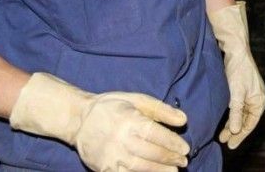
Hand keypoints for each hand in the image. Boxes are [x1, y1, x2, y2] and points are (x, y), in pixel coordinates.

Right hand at [10, 73, 189, 170]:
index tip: (185, 149)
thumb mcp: (138, 100)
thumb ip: (161, 110)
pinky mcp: (103, 168)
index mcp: (130, 120)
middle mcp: (121, 140)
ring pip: (140, 168)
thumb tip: (183, 120)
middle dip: (170, 159)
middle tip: (184, 162)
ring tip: (173, 171)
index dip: (173, 144)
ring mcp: (111, 156)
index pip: (157, 135)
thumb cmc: (113, 107)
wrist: (79, 119)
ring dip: (159, 171)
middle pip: (151, 153)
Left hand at [207, 2, 264, 148]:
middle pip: (246, 120)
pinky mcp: (241, 89)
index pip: (251, 123)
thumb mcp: (236, 95)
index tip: (231, 145)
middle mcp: (256, 99)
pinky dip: (231, 115)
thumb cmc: (238, 71)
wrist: (236, 51)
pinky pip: (238, 107)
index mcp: (259, 101)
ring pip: (241, 114)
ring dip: (232, 124)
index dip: (241, 135)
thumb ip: (236, 113)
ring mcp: (249, 94)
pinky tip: (225, 120)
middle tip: (225, 142)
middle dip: (235, 131)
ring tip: (222, 135)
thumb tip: (235, 131)